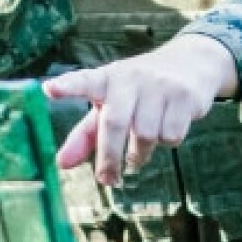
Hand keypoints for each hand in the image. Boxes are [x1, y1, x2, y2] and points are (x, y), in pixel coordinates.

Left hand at [43, 34, 239, 184]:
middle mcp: (131, 78)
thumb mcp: (111, 105)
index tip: (49, 89)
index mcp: (107, 78)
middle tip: (108, 178)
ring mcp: (160, 85)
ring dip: (142, 152)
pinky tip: (167, 128)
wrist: (192, 63)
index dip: (68, 86)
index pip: (84, 81)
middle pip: (115, 123)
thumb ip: (86, 134)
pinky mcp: (184, 96)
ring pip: (146, 135)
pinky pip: (171, 136)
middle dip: (110, 156)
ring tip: (141, 148)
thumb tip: (61, 164)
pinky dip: (167, 142)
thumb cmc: (140, 91)